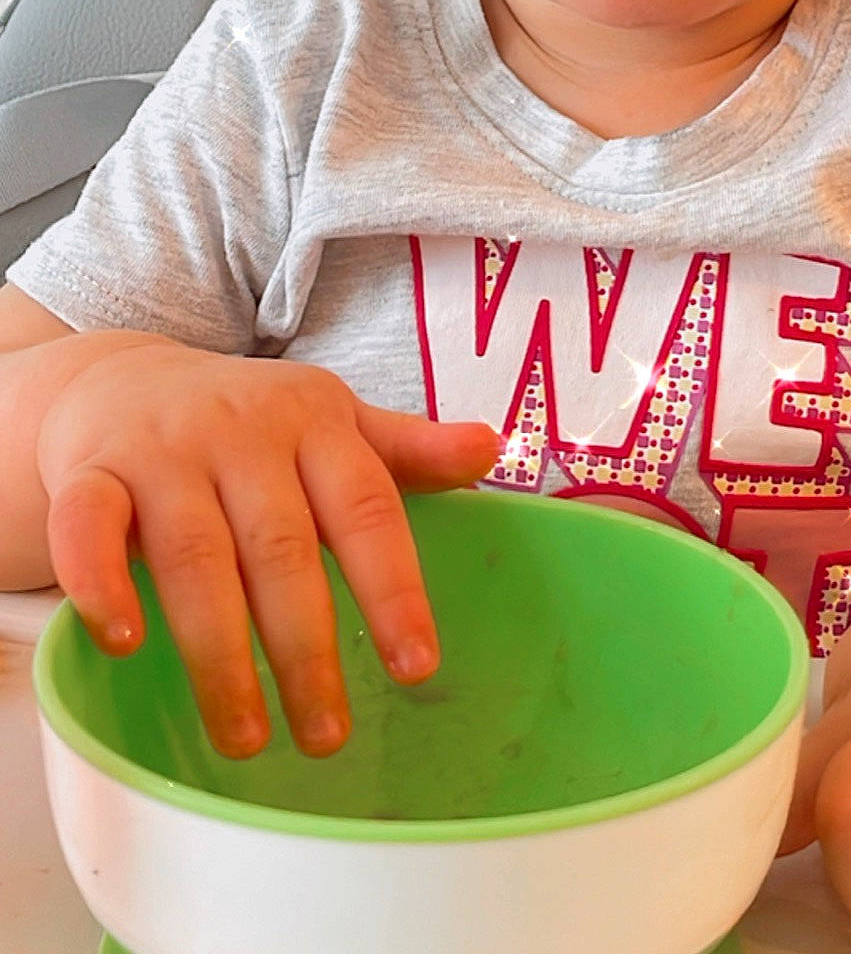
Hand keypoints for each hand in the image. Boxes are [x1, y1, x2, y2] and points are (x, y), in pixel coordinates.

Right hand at [37, 343, 499, 759]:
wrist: (122, 381)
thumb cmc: (247, 423)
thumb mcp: (333, 424)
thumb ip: (406, 452)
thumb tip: (494, 445)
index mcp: (314, 422)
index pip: (365, 507)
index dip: (392, 587)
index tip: (416, 666)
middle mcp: (241, 433)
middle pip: (280, 547)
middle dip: (304, 649)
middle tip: (327, 737)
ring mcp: (163, 452)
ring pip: (193, 555)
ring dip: (218, 652)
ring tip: (244, 735)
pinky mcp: (91, 473)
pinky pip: (88, 527)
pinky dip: (101, 582)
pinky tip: (123, 640)